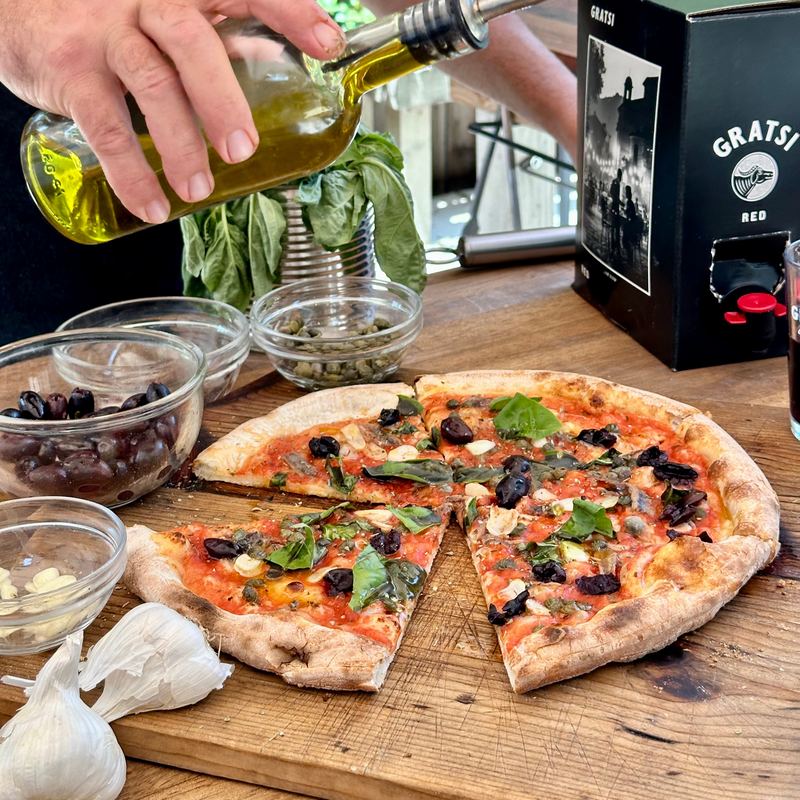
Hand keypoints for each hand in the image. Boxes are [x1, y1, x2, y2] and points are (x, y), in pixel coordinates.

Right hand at [0, 0, 344, 223]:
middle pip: (190, 41)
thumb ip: (215, 35)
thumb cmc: (108, 17)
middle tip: (245, 151)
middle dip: (223, 98)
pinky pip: (105, 126)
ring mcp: (104, 34)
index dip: (289, 11)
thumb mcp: (165, 17)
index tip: (329, 46)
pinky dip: (131, 172)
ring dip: (179, 144)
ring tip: (200, 190)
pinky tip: (153, 205)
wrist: (19, 11)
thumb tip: (270, 55)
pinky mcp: (69, 72)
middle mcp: (143, 3)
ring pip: (150, 83)